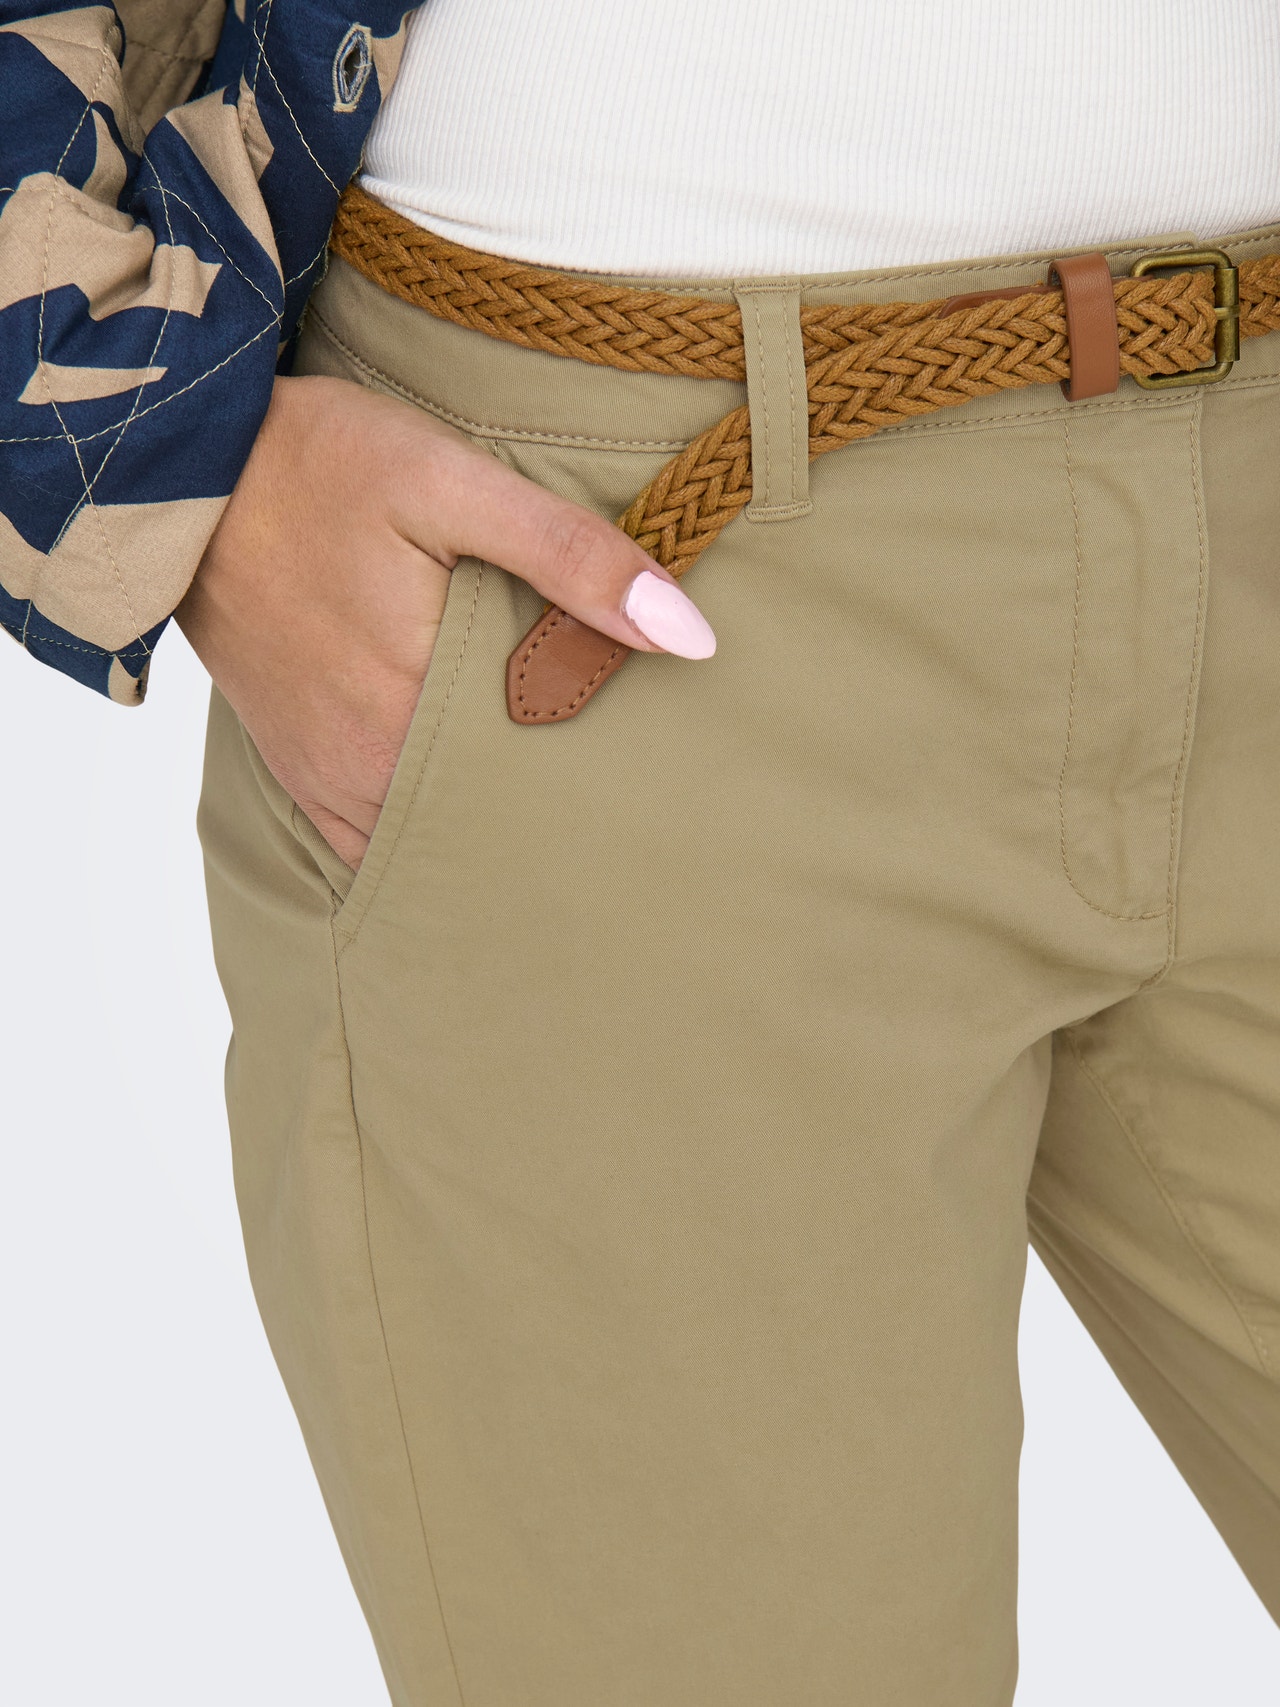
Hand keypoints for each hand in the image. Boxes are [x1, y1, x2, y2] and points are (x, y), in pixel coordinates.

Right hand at [176, 373, 714, 869]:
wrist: (179, 472)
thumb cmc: (318, 466)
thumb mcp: (452, 482)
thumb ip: (570, 558)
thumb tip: (687, 635)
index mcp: (414, 713)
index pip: (545, 790)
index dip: (604, 788)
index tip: (656, 775)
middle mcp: (367, 770)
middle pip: (494, 825)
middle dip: (557, 816)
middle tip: (625, 801)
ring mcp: (327, 778)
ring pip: (436, 839)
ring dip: (492, 826)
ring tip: (561, 805)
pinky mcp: (299, 768)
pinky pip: (372, 838)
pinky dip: (426, 832)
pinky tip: (471, 808)